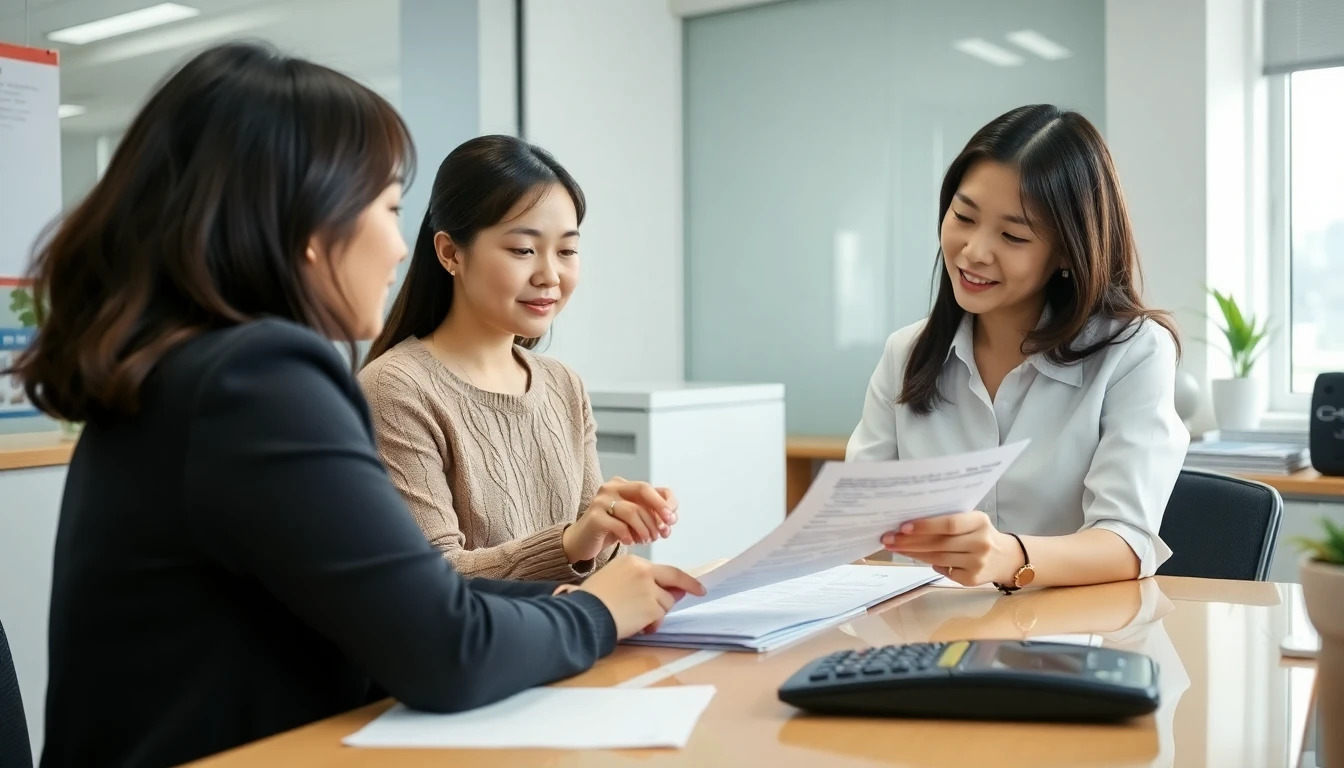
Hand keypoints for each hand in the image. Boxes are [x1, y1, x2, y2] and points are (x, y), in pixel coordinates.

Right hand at [562, 478, 678, 562]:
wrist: (582, 541)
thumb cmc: (611, 529)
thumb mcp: (633, 520)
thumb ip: (651, 515)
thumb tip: (671, 519)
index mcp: (623, 485)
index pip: (651, 488)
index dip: (666, 503)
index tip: (672, 520)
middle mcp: (611, 487)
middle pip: (642, 489)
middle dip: (659, 508)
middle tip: (666, 529)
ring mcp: (600, 501)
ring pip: (632, 510)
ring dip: (645, 528)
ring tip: (647, 540)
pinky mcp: (594, 517)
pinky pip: (619, 525)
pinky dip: (629, 536)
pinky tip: (630, 542)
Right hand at [575, 555, 704, 636]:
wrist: (583, 614)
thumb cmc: (591, 600)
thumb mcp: (613, 581)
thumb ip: (640, 582)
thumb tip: (670, 591)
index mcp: (631, 562)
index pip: (660, 569)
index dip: (675, 578)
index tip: (687, 583)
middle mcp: (643, 571)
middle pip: (674, 577)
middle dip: (689, 585)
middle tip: (699, 591)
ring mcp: (649, 587)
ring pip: (667, 601)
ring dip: (658, 612)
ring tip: (639, 620)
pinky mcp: (652, 605)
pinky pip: (661, 615)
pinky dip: (653, 623)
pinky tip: (639, 626)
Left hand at [880, 511, 1022, 586]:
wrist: (1008, 558)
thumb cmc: (981, 535)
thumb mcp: (973, 522)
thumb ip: (951, 521)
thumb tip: (911, 524)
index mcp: (979, 522)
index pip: (949, 524)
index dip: (925, 526)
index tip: (902, 527)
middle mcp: (980, 542)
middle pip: (939, 543)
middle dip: (910, 541)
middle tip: (888, 539)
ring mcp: (977, 563)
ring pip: (937, 558)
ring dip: (913, 553)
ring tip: (895, 548)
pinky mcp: (972, 579)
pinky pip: (944, 571)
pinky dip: (928, 564)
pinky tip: (916, 557)